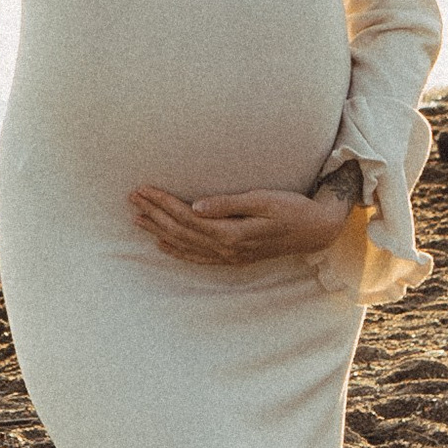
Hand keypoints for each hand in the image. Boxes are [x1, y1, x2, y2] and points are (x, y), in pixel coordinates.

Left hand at [129, 182, 354, 266]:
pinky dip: (177, 251)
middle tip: (132, 199)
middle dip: (154, 214)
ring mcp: (230, 256)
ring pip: (185, 245)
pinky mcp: (234, 258)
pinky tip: (162, 245)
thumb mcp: (263, 199)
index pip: (186, 217)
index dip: (162, 203)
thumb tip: (195, 206)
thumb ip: (228, 204)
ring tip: (138, 219)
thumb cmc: (292, 208)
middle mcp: (227, 248)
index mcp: (231, 232)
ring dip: (159, 231)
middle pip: (180, 231)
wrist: (315, 230)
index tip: (143, 189)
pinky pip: (198, 258)